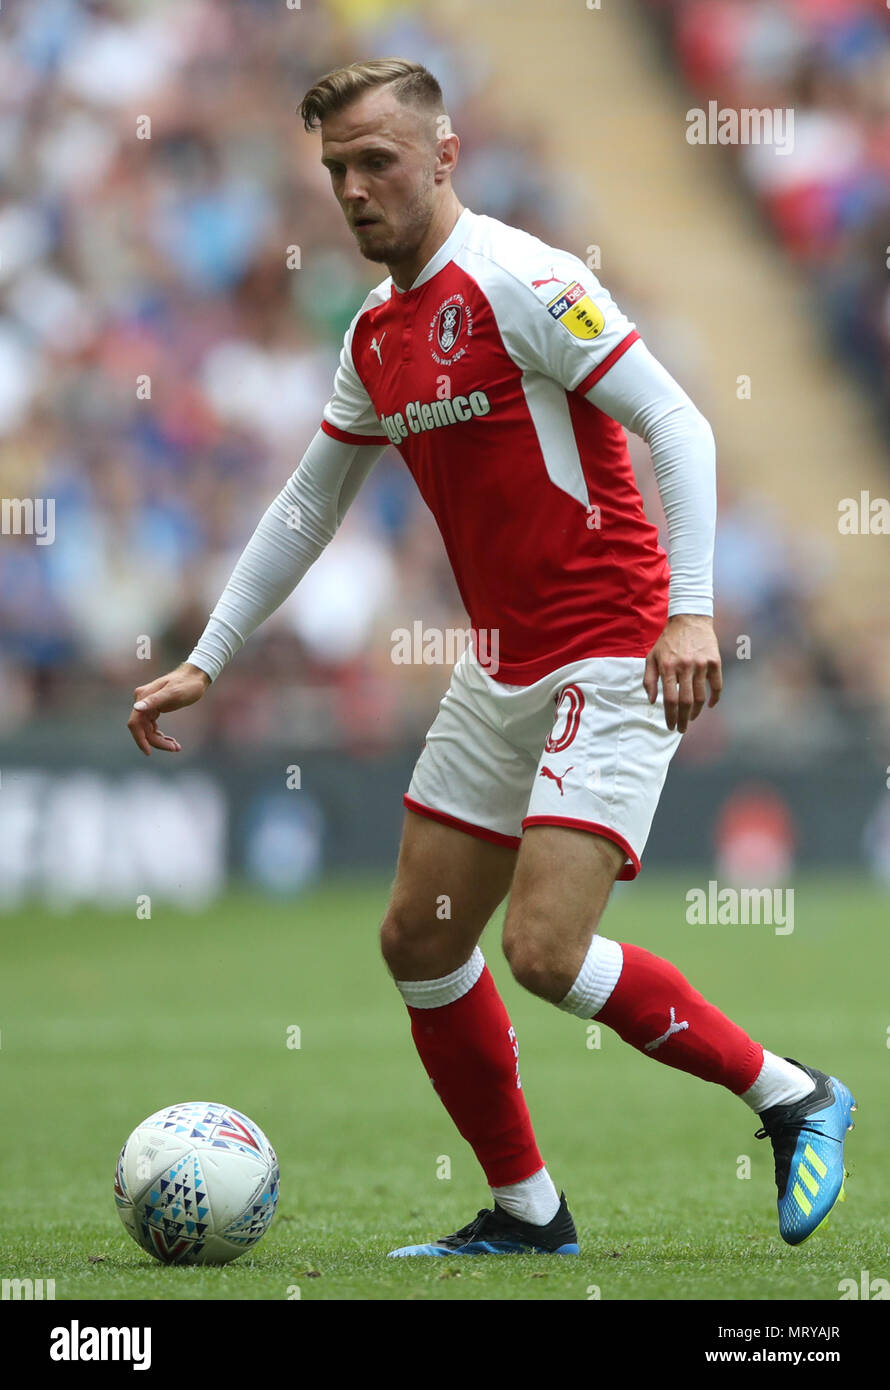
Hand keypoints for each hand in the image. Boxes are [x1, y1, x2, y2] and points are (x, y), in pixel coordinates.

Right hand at [127, 662, 210, 755]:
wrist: (196, 676)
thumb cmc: (187, 684)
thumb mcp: (173, 693)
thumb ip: (154, 701)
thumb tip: (136, 708)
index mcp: (143, 697)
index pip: (135, 723)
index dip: (140, 739)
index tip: (148, 752)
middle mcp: (142, 701)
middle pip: (142, 729)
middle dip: (156, 741)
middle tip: (174, 747)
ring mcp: (147, 704)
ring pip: (147, 730)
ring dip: (159, 740)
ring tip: (175, 746)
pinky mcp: (154, 708)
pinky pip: (152, 726)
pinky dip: (160, 735)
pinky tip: (171, 741)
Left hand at [643, 614, 721, 732]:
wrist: (689, 620)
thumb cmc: (667, 641)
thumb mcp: (651, 657)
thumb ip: (649, 679)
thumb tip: (652, 701)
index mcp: (667, 667)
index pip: (669, 699)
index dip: (670, 716)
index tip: (671, 726)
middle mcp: (685, 666)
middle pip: (686, 702)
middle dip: (683, 719)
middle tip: (682, 729)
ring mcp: (701, 664)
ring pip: (701, 696)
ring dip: (697, 712)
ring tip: (692, 718)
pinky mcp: (714, 661)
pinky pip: (717, 685)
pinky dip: (714, 698)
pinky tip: (709, 706)